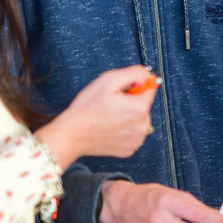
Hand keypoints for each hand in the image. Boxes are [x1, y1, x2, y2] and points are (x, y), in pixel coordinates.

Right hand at [35, 65, 156, 166]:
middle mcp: (143, 126)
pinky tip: (109, 127)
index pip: (150, 87)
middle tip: (111, 103)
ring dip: (128, 115)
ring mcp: (136, 140)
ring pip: (139, 119)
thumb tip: (148, 75)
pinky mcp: (129, 149)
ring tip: (108, 116)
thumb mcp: (109, 80)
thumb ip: (134, 73)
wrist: (72, 134)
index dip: (134, 84)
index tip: (122, 89)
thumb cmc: (87, 108)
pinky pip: (132, 133)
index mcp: (140, 108)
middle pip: (144, 104)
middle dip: (131, 101)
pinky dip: (123, 129)